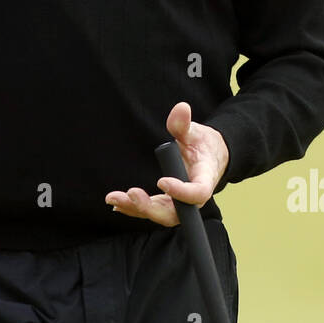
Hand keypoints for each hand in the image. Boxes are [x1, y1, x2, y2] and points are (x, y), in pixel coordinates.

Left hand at [105, 101, 229, 226]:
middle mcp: (193, 198)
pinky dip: (135, 208)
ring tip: (114, 198)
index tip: (162, 180)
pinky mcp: (168, 203)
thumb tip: (181, 108)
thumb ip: (185, 124)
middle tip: (132, 194)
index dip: (181, 192)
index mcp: (205, 179)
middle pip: (175, 212)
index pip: (197, 193)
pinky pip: (153, 210)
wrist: (208, 156)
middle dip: (151, 207)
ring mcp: (180, 203)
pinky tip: (118, 203)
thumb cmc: (203, 145)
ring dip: (137, 208)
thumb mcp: (196, 131)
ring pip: (161, 214)